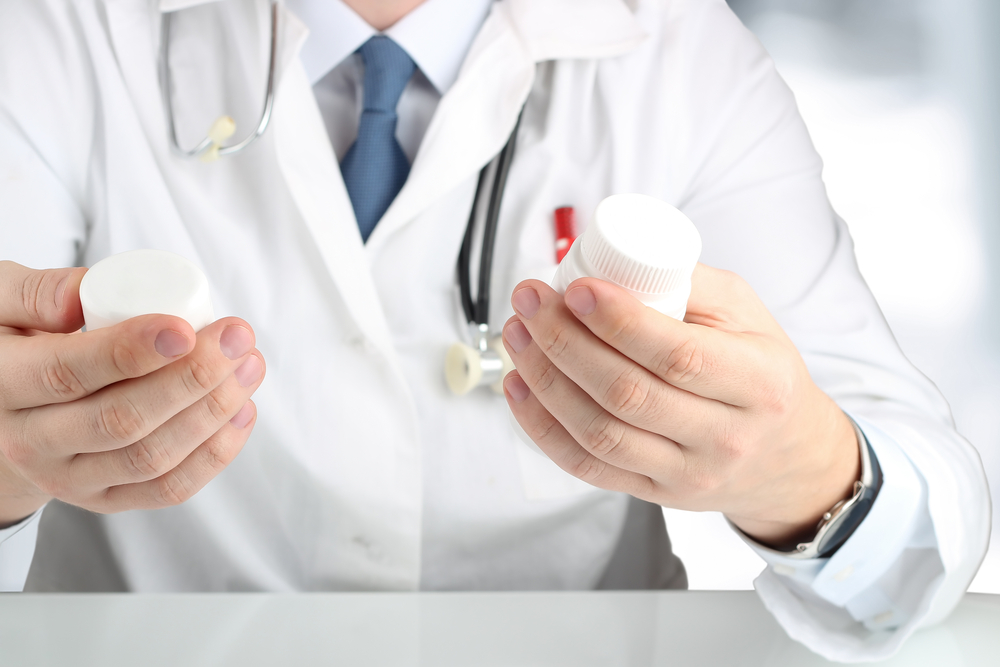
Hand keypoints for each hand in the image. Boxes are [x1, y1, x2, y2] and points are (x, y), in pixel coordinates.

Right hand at [0, 261, 264, 527]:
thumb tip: (85, 294)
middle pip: (122, 422)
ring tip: (249, 364)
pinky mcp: (105, 499)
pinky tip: (242, 409)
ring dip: (214, 411)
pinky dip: (215, 453)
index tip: (185, 328)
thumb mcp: (1, 301)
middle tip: (237, 336)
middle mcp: (31, 443)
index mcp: (2, 386)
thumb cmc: (11, 340)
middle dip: (192, 378)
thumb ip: (37, 292)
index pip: (68, 373)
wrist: (1, 410)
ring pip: (152, 459)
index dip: (131, 352)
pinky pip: (167, 489)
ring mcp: (69, 479)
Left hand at [501, 264, 858, 547]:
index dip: (619, 322)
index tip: (576, 288)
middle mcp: (724, 436)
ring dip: (546, 380)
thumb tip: (615, 258)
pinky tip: (520, 387)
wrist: (785, 457)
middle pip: (627, 395)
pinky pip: (586, 467)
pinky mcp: (653, 493)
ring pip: (599, 434)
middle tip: (531, 301)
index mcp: (758, 383)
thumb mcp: (748, 315)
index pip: (678, 355)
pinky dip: (543, 427)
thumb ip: (691, 283)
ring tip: (518, 334)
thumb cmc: (762, 374)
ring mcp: (686, 473)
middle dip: (565, 342)